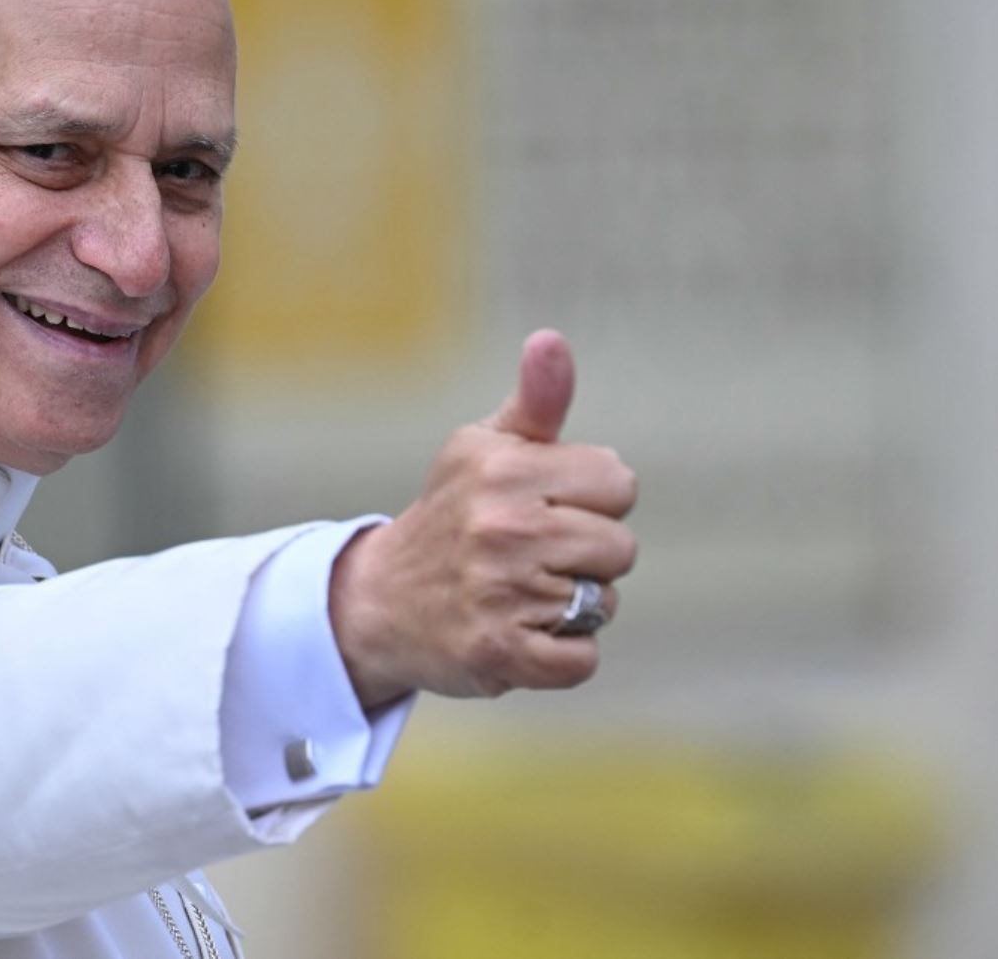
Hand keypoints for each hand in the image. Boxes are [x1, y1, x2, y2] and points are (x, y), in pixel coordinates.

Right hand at [329, 331, 637, 706]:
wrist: (377, 602)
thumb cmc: (453, 516)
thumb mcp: (484, 449)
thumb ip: (536, 401)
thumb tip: (550, 338)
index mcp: (503, 469)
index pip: (618, 484)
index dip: (592, 500)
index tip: (547, 508)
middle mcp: (501, 526)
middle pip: (620, 548)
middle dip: (587, 557)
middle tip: (532, 558)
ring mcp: (500, 592)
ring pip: (604, 603)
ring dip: (574, 608)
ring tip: (521, 594)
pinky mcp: (500, 652)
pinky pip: (582, 658)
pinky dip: (561, 655)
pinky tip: (521, 633)